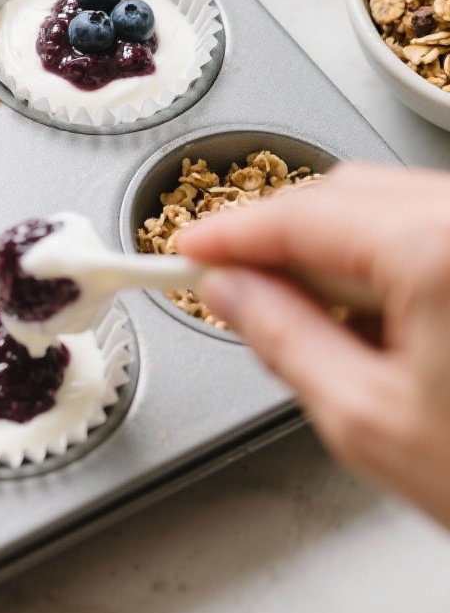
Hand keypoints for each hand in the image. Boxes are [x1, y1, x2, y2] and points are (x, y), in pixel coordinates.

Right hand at [177, 162, 449, 527]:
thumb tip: (231, 291)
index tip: (187, 249)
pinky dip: (388, 256)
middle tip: (238, 287)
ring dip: (337, 249)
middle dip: (284, 237)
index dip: (231, 232)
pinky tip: (381, 317)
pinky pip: (432, 223)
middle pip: (345, 193)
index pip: (301, 216)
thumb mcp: (367, 420)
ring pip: (389, 203)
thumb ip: (282, 338)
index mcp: (435, 249)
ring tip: (323, 322)